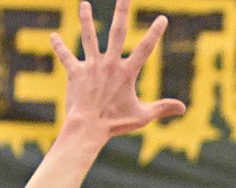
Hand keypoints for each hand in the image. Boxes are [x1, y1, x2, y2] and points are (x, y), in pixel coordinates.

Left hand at [50, 0, 185, 139]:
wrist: (88, 128)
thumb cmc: (116, 124)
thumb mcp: (143, 116)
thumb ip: (162, 108)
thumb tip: (183, 108)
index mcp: (126, 73)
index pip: (145, 49)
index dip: (155, 33)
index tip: (162, 18)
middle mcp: (109, 64)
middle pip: (117, 31)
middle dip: (122, 11)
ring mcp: (91, 66)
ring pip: (88, 37)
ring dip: (86, 19)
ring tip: (83, 4)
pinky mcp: (75, 73)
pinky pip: (66, 57)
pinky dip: (59, 47)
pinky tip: (52, 37)